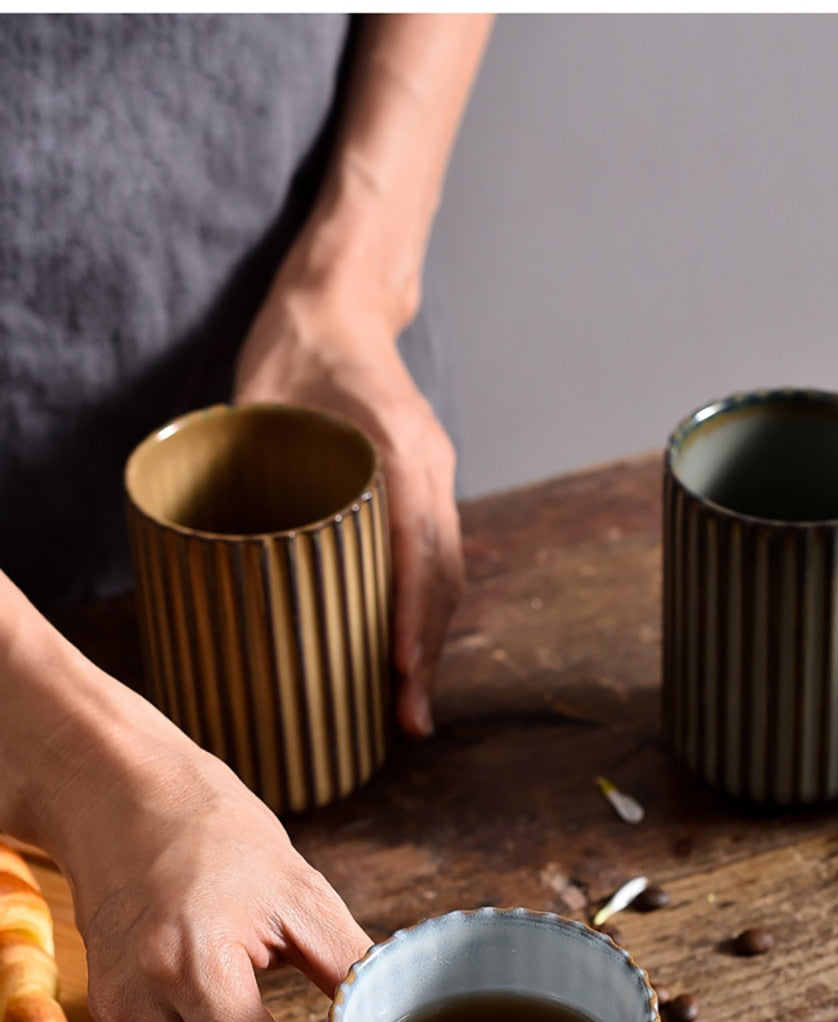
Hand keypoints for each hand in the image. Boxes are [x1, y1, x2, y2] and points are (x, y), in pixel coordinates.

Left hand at [235, 286, 463, 739]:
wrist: (343, 302)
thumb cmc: (299, 344)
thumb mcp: (260, 393)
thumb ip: (243, 461)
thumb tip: (208, 547)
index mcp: (400, 445)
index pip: (418, 544)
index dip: (412, 613)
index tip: (400, 668)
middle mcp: (430, 467)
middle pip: (443, 574)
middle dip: (429, 651)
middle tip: (408, 718)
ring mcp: (433, 479)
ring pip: (445, 575)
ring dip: (432, 642)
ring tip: (409, 708)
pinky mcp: (422, 491)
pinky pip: (433, 561)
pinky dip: (423, 613)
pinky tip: (403, 657)